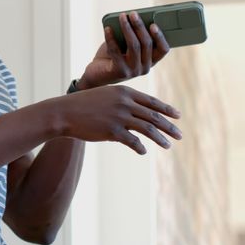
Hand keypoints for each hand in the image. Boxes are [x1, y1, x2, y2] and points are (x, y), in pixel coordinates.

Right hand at [60, 85, 181, 154]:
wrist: (64, 112)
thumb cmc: (83, 105)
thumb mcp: (106, 96)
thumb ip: (122, 102)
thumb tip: (137, 115)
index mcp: (125, 92)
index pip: (152, 101)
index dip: (167, 109)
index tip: (178, 116)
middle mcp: (125, 103)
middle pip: (154, 115)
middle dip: (169, 126)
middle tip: (180, 135)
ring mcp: (119, 117)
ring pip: (147, 128)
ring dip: (160, 138)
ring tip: (168, 145)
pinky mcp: (112, 131)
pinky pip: (132, 141)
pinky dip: (140, 147)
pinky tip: (143, 151)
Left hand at [77, 12, 169, 88]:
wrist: (97, 74)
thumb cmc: (113, 56)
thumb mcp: (125, 45)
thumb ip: (132, 36)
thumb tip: (133, 18)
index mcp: (151, 60)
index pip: (163, 49)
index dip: (160, 37)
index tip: (153, 24)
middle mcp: (145, 68)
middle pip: (147, 44)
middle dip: (140, 26)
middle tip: (133, 14)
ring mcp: (133, 71)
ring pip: (134, 46)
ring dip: (127, 28)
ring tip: (121, 17)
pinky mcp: (120, 72)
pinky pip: (116, 51)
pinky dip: (111, 38)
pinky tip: (107, 28)